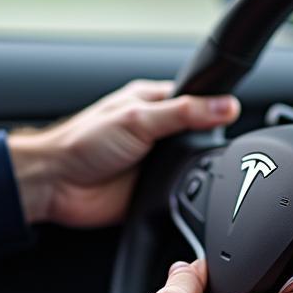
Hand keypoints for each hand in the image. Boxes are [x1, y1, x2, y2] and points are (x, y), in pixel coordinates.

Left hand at [7, 79, 239, 226]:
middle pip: (200, 134)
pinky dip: (187, 194)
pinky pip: (181, 193)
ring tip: (201, 171)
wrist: (55, 185)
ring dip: (198, 170)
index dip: (217, 105)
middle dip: (211, 142)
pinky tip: (188, 192)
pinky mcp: (153, 191)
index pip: (197, 98)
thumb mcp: (137, 119)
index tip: (236, 112)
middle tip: (220, 146)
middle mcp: (156, 131)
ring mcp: (155, 162)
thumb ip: (183, 113)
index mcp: (153, 103)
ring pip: (193, 166)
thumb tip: (225, 105)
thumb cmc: (81, 143)